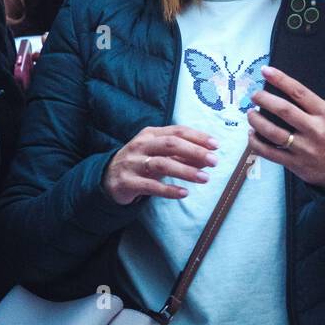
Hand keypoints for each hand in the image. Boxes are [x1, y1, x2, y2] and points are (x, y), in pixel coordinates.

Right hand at [103, 125, 219, 204]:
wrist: (108, 178)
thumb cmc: (140, 162)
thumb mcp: (158, 154)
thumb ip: (181, 154)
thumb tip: (207, 156)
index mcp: (151, 134)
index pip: (177, 131)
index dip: (198, 137)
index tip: (216, 145)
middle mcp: (141, 145)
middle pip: (171, 144)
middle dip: (195, 152)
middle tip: (214, 161)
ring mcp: (133, 163)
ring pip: (162, 164)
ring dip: (186, 171)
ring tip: (204, 178)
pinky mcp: (127, 182)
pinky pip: (151, 186)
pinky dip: (169, 189)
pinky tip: (184, 193)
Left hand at [247, 54, 324, 188]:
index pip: (300, 92)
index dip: (281, 79)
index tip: (266, 70)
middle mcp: (315, 130)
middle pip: (283, 110)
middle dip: (264, 99)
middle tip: (254, 93)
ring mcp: (304, 148)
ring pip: (273, 133)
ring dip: (257, 121)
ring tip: (250, 113)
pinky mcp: (295, 163)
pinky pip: (270, 153)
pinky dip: (257, 143)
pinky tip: (252, 134)